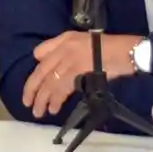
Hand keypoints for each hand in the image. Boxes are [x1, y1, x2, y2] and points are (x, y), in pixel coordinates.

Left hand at [22, 32, 138, 118]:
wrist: (126, 51)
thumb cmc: (111, 48)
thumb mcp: (85, 41)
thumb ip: (67, 49)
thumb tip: (51, 64)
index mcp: (64, 40)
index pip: (40, 53)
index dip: (35, 71)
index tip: (33, 84)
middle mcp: (63, 48)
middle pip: (41, 70)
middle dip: (31, 88)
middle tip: (27, 102)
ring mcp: (69, 60)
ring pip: (48, 82)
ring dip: (42, 98)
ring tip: (39, 111)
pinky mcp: (77, 72)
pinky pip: (60, 88)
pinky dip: (55, 99)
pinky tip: (53, 108)